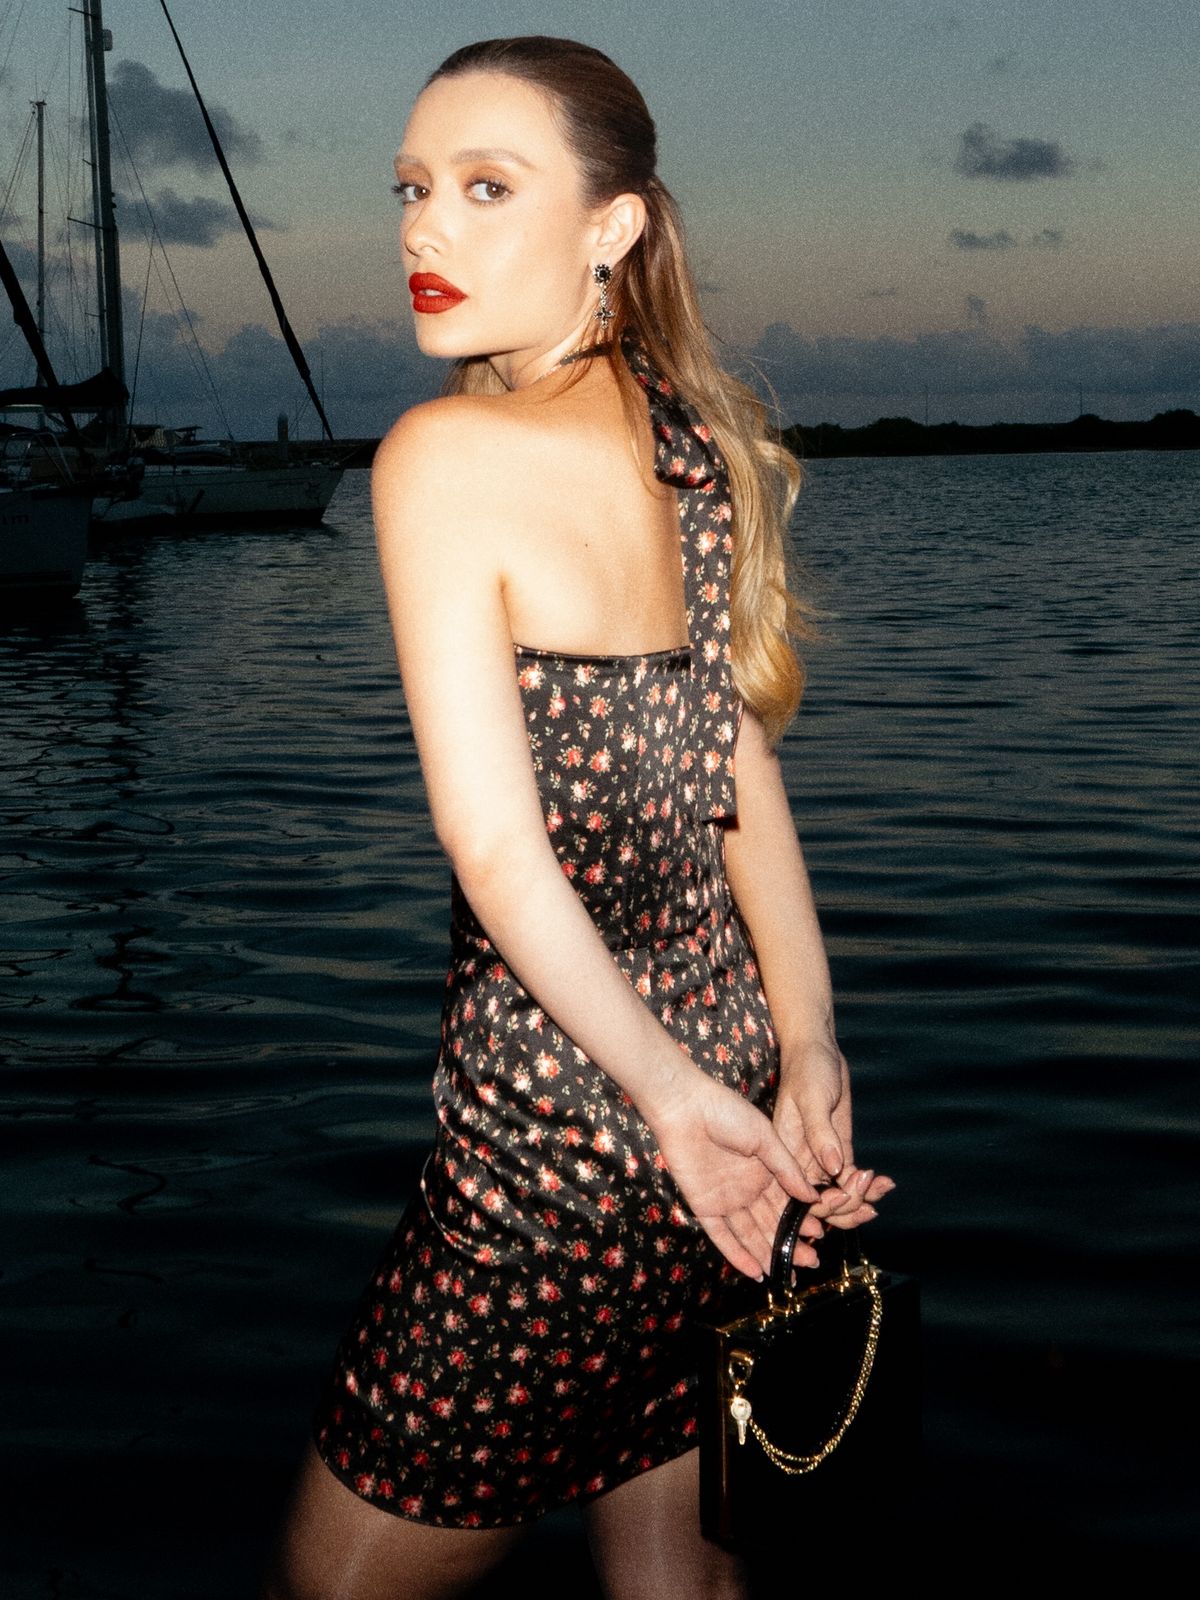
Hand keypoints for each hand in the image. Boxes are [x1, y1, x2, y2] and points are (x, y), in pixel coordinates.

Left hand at [641, 1067, 821, 1278]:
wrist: (685, 1107)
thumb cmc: (727, 1112)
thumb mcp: (765, 1138)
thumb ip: (787, 1169)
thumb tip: (814, 1197)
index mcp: (765, 1171)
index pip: (787, 1202)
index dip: (803, 1220)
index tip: (822, 1235)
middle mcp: (747, 1189)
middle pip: (771, 1223)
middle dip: (791, 1243)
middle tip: (812, 1262)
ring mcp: (726, 1199)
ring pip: (749, 1234)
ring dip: (768, 1254)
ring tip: (788, 1273)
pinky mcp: (703, 1206)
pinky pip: (721, 1236)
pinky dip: (737, 1254)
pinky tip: (756, 1271)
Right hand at [773, 1037, 894, 1232]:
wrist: (819, 1050)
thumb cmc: (808, 1068)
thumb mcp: (812, 1098)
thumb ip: (820, 1133)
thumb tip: (835, 1168)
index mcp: (783, 1152)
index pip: (798, 1194)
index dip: (820, 1204)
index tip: (844, 1193)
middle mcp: (800, 1161)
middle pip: (819, 1203)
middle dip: (845, 1206)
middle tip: (866, 1186)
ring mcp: (820, 1158)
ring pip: (838, 1197)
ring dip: (860, 1200)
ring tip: (880, 1186)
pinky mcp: (838, 1151)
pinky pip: (852, 1180)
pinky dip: (869, 1186)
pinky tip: (885, 1183)